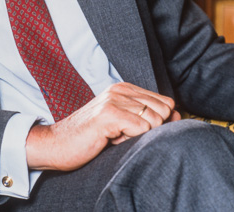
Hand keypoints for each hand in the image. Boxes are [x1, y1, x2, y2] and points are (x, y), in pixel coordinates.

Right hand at [26, 82, 178, 170]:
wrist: (54, 145)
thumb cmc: (91, 138)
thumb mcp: (125, 125)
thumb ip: (151, 117)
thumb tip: (179, 115)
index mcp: (126, 89)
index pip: (166, 102)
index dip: (160, 122)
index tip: (136, 130)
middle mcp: (121, 90)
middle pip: (165, 112)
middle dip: (149, 130)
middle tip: (122, 134)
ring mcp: (114, 100)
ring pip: (154, 121)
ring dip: (136, 136)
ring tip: (114, 136)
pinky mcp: (108, 114)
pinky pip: (141, 129)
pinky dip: (129, 140)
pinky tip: (109, 139)